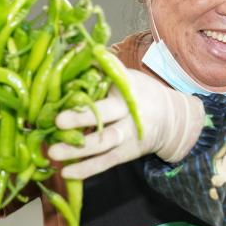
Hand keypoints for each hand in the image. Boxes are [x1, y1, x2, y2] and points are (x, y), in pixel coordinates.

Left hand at [48, 69, 204, 179]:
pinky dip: (86, 170)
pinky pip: (104, 163)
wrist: (171, 119)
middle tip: (58, 120)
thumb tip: (74, 53)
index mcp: (128, 88)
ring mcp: (128, 136)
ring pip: (104, 143)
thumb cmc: (140, 93)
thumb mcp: (127, 77)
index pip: (110, 82)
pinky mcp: (125, 154)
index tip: (70, 81)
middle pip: (107, 115)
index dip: (93, 81)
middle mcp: (129, 112)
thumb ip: (103, 70)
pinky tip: (66, 172)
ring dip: (79, 149)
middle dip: (83, 118)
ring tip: (54, 152)